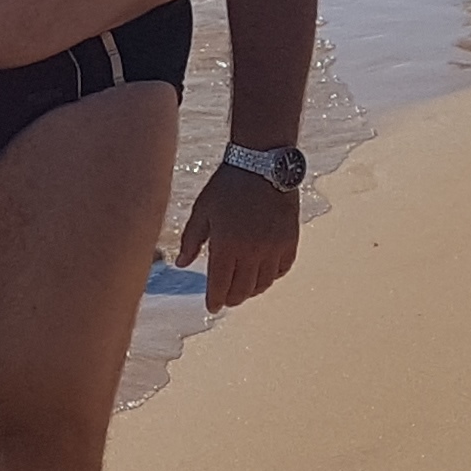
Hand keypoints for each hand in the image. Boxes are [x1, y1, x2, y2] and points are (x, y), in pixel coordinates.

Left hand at [171, 164, 299, 310]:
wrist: (262, 164)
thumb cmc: (227, 186)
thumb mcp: (202, 210)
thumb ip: (191, 240)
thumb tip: (180, 265)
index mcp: (226, 244)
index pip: (220, 285)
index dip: (215, 300)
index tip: (212, 307)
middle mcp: (251, 250)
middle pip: (242, 290)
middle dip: (231, 298)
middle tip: (225, 298)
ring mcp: (273, 247)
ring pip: (263, 284)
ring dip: (251, 290)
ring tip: (242, 287)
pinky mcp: (290, 240)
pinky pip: (281, 269)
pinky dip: (271, 276)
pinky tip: (262, 272)